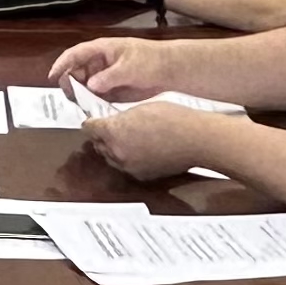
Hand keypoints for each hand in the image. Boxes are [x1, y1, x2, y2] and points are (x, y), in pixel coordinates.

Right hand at [49, 36, 178, 102]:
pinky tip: (91, 111)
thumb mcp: (130, 67)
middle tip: (71, 97)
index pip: (75, 54)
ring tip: (81, 105)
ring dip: (80, 96)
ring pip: (83, 87)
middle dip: (70, 83)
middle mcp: (99, 63)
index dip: (62, 64)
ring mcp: (104, 77)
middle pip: (75, 72)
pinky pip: (95, 97)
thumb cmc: (151, 61)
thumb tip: (91, 86)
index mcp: (101, 50)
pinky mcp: (111, 91)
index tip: (53, 77)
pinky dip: (91, 104)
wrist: (171, 71)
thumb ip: (110, 77)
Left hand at [84, 101, 214, 180]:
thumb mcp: (141, 108)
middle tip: (110, 129)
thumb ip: (121, 117)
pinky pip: (128, 167)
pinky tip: (141, 150)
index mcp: (113, 131)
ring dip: (115, 149)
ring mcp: (129, 166)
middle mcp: (117, 152)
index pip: (89, 128)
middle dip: (102, 136)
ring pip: (112, 158)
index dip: (91, 123)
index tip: (92, 121)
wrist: (196, 139)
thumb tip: (114, 122)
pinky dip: (130, 160)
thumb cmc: (175, 119)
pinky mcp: (142, 176)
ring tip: (128, 139)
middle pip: (98, 144)